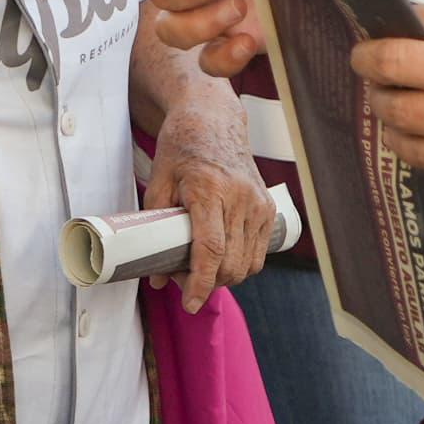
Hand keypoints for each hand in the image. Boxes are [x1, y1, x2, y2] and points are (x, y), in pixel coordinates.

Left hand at [141, 86, 278, 314]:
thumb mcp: (159, 181)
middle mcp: (240, 198)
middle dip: (207, 284)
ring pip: (248, 264)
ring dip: (224, 277)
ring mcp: (258, 204)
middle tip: (181, 281)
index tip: (189, 304)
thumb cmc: (181, 147)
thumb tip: (156, 277)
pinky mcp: (268, 208)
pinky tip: (221, 259)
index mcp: (210, 190)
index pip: (211, 250)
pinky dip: (240, 265)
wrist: (213, 120)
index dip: (199, 282)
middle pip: (231, 264)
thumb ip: (155, 228)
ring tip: (199, 270)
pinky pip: (259, 253)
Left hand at [350, 0, 423, 190]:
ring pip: (401, 116)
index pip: (417, 20)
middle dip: (368, 61)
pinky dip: (405, 145)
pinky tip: (404, 136)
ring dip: (381, 105)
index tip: (382, 23)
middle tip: (364, 59)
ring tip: (382, 98)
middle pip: (393, 66)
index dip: (391, 20)